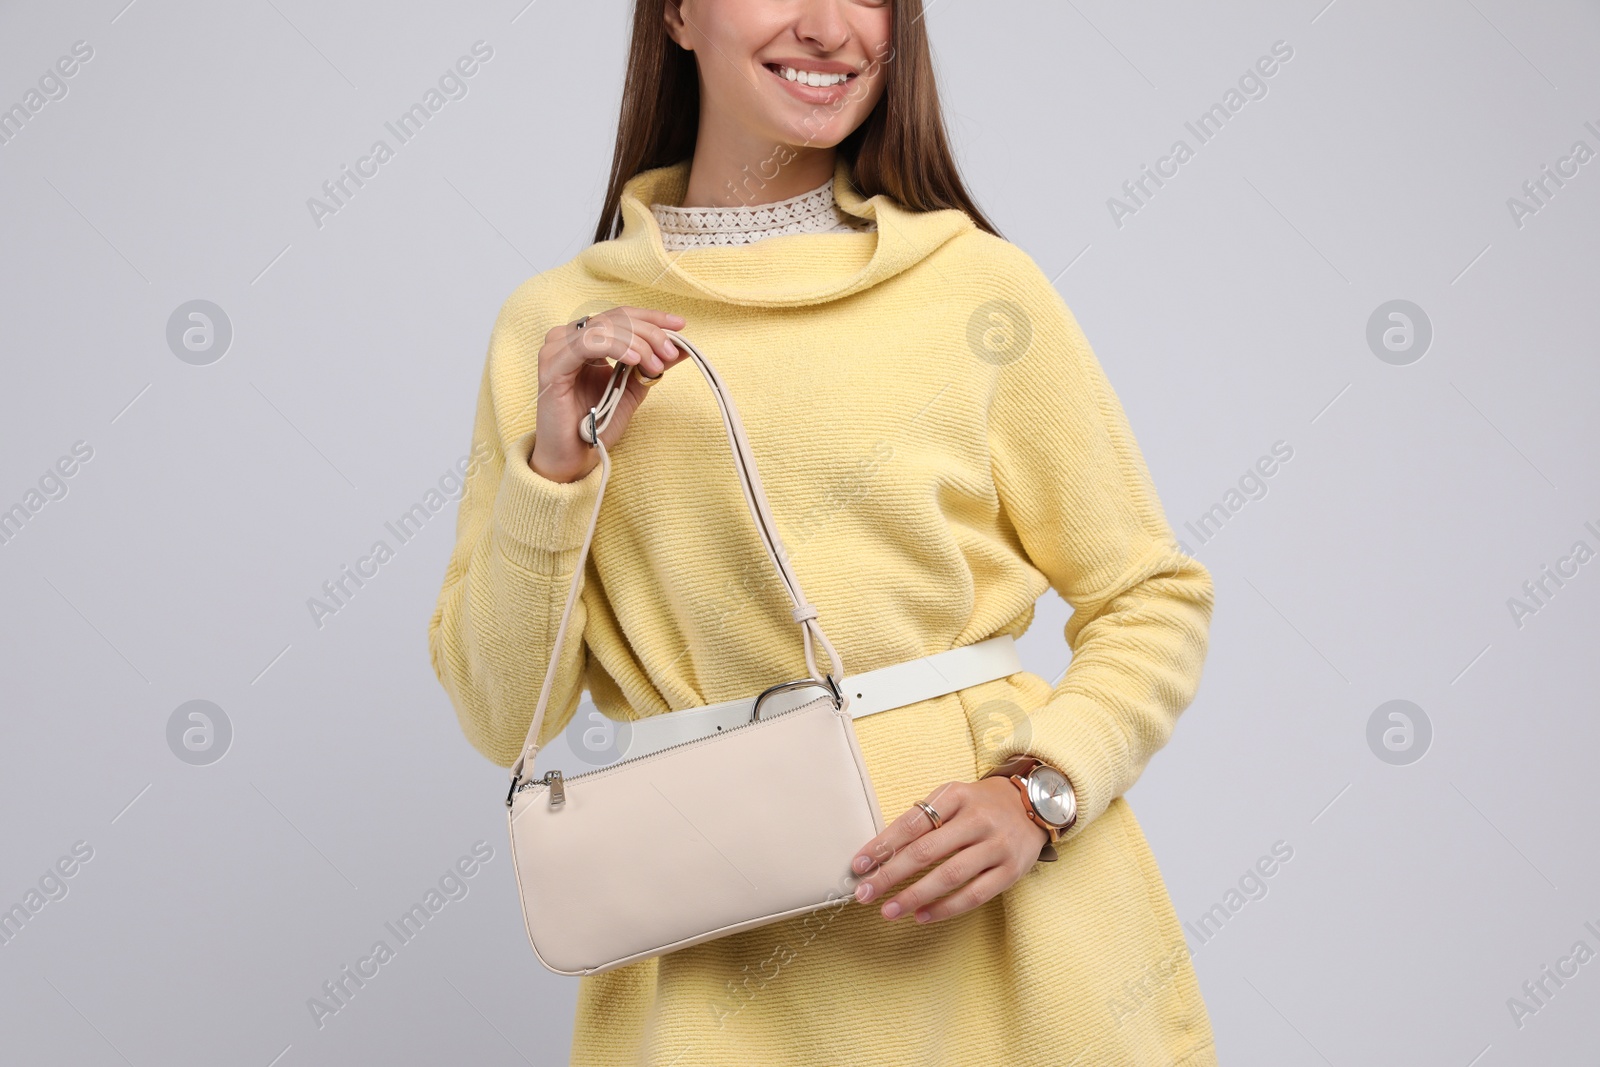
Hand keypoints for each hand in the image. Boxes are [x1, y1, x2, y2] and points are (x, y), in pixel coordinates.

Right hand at [530, 306, 688, 482]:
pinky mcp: (552, 365)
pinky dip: (615, 347)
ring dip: (637, 343)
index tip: (680, 325)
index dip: (652, 317)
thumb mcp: (633, 388)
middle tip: (671, 354)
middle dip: (650, 333)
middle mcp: (567, 338)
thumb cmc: (598, 423)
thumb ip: (652, 365)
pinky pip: (587, 343)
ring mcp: (556, 349)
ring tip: (655, 366)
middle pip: (616, 318)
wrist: (573, 456)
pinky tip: (635, 360)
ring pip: (604, 328)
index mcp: (585, 339)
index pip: (621, 315)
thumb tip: (682, 347)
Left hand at [849, 777, 1049, 924]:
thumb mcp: (953, 798)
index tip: (859, 865)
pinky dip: (946, 908)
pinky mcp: (1011, 871)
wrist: (1034, 804)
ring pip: (949, 875)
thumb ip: (923, 819)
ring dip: (914, 896)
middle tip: (864, 894)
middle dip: (890, 875)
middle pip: (926, 851)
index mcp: (955, 795)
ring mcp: (996, 845)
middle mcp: (977, 819)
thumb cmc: (981, 805)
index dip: (883, 845)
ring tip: (888, 911)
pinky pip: (974, 894)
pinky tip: (922, 916)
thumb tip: (880, 852)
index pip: (912, 822)